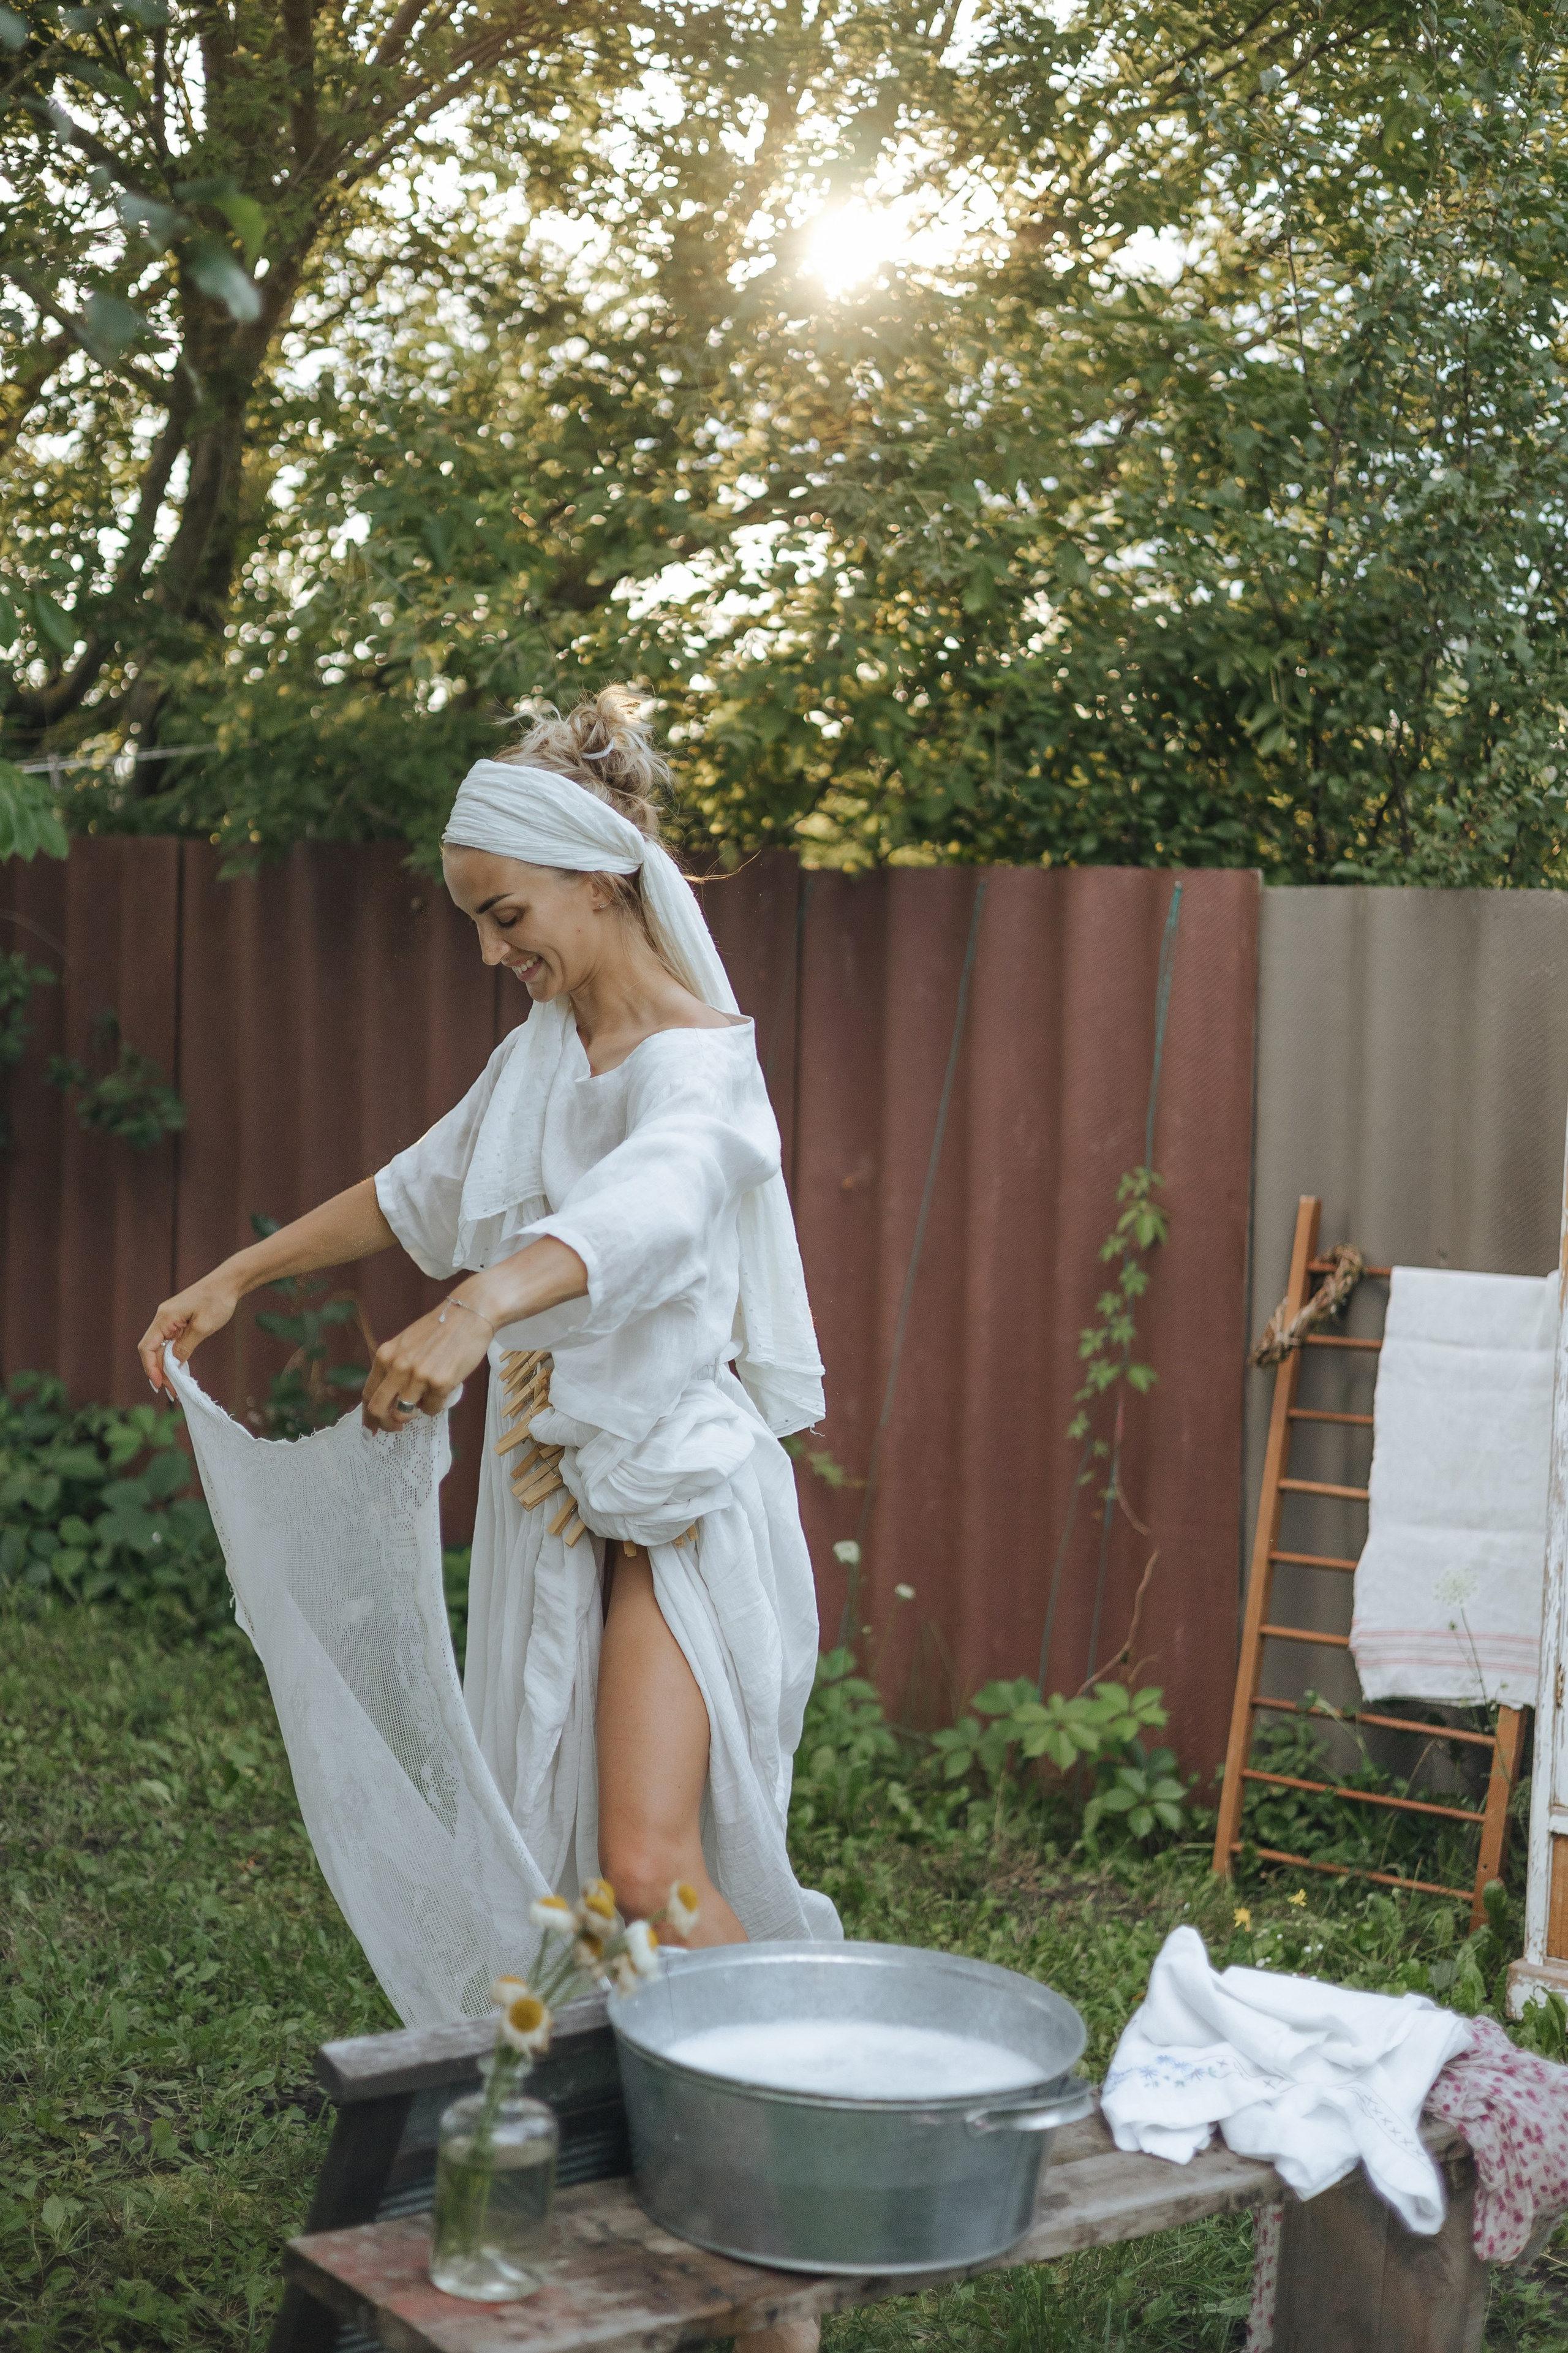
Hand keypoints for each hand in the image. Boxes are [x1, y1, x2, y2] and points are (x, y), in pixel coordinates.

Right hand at [138, 1273, 242, 1395]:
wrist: (228, 1283)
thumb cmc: (217, 1301)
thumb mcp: (202, 1327)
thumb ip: (185, 1346)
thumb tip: (173, 1364)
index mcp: (164, 1318)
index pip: (147, 1347)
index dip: (150, 1368)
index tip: (159, 1384)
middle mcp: (163, 1319)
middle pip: (153, 1350)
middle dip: (160, 1372)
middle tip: (171, 1391)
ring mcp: (171, 1320)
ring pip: (162, 1348)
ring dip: (167, 1367)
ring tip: (175, 1386)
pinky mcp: (180, 1322)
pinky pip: (171, 1343)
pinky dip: (174, 1357)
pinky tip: (179, 1371)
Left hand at [362, 1302, 491, 1431]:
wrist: (468, 1314)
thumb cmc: (439, 1329)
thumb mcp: (406, 1344)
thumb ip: (394, 1367)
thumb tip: (389, 1397)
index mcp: (386, 1356)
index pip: (368, 1393)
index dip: (368, 1415)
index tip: (371, 1428)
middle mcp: (398, 1367)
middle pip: (378, 1409)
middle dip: (386, 1424)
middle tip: (397, 1427)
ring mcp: (418, 1376)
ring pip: (404, 1414)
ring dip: (415, 1413)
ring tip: (426, 1399)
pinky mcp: (440, 1383)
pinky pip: (432, 1409)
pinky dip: (437, 1405)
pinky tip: (443, 1390)